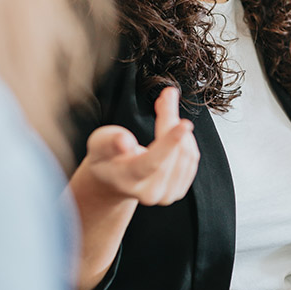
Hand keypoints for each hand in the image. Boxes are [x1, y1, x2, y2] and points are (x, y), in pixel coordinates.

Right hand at [71, 87, 199, 207]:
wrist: (114, 180)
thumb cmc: (105, 157)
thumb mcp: (98, 144)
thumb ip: (110, 141)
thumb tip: (125, 142)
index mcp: (128, 180)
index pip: (152, 162)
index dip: (169, 142)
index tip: (185, 124)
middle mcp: (150, 192)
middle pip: (173, 151)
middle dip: (171, 119)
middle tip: (167, 95)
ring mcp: (166, 194)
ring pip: (186, 153)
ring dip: (179, 127)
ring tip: (165, 111)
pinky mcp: (179, 189)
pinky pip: (192, 158)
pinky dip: (185, 138)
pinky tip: (172, 131)